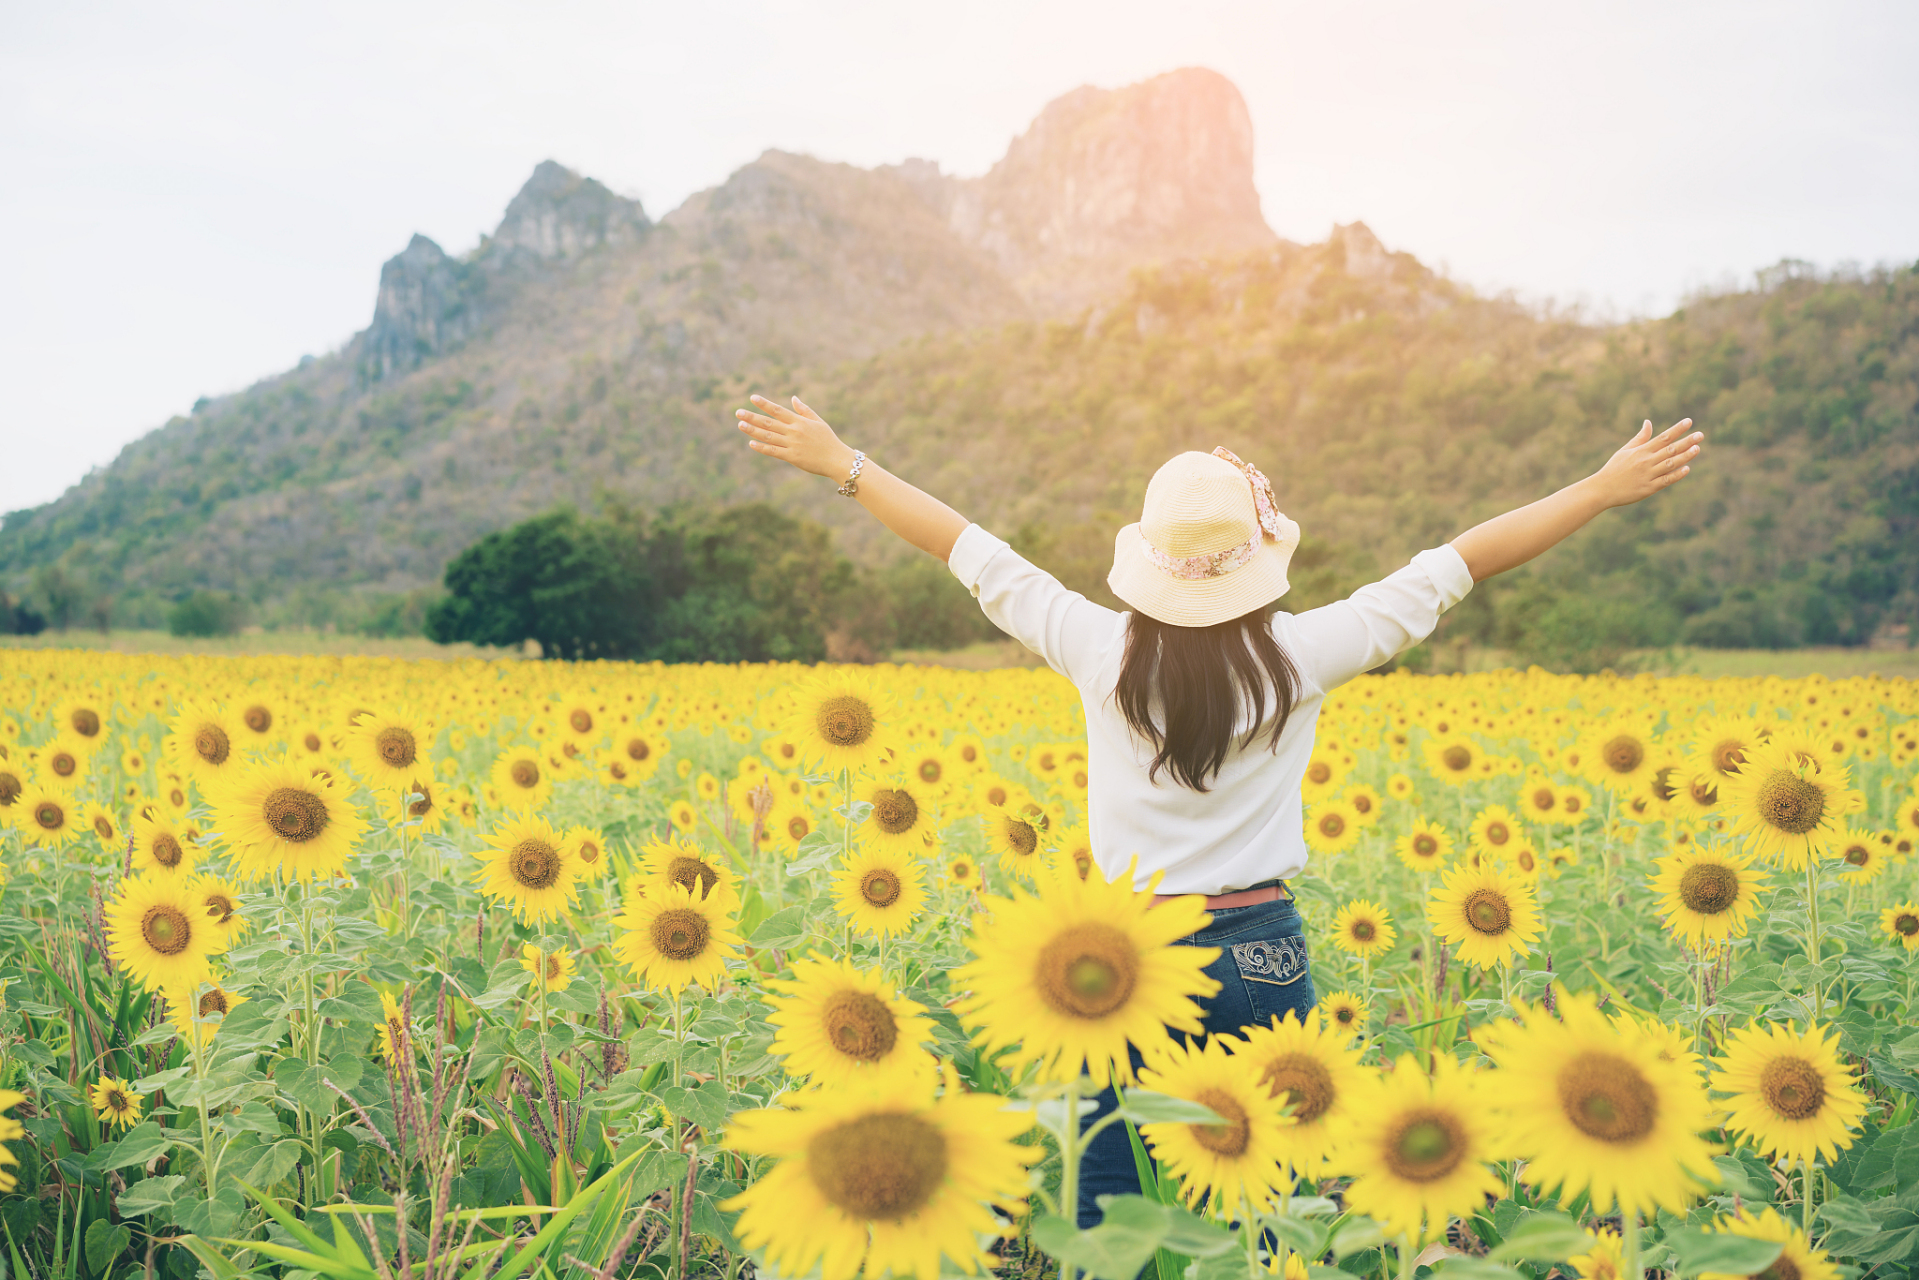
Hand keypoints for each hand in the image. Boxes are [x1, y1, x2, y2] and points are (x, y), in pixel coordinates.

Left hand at [734, 395, 856, 479]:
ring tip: (740, 424)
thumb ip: (804, 410)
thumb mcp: (819, 422)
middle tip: (738, 412)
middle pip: (769, 422)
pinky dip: (762, 447)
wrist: (837, 460)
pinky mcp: (792, 457)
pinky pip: (774, 451)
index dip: (764, 404)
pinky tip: (751, 443)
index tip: (752, 398)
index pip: (778, 410)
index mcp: (799, 422)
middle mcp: (794, 431)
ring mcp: (792, 444)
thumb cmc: (829, 440)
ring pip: (768, 436)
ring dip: (753, 430)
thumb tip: (793, 398)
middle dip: (752, 417)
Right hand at [1588, 418, 1701, 507]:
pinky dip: (1676, 475)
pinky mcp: (1648, 488)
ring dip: (1685, 456)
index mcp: (1641, 451)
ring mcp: (1648, 475)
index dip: (1677, 429)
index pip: (1663, 437)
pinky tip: (1687, 469)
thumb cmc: (1613, 469)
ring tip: (1697, 448)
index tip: (1689, 421)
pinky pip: (1666, 480)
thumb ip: (1640, 438)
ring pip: (1671, 464)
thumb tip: (1648, 422)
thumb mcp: (1625, 450)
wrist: (1602, 489)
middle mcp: (1646, 461)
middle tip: (1700, 435)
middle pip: (1670, 449)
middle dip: (1687, 441)